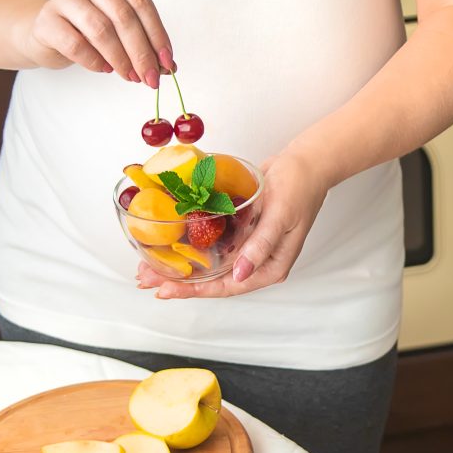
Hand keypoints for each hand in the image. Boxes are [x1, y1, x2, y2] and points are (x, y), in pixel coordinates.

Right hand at [27, 0, 173, 85]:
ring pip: (100, 30)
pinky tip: (104, 69)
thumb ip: (143, 42)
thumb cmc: (89, 27)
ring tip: (130, 76)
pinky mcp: (48, 20)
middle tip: (150, 78)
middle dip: (141, 52)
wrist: (48, 29)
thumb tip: (168, 67)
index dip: (157, 34)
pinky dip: (94, 61)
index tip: (167, 62)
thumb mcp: (119, 28)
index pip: (141, 2)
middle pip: (123, 16)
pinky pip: (76, 44)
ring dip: (120, 59)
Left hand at [137, 149, 329, 298]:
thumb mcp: (281, 216)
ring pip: (209, 262)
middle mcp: (256, 262)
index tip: (166, 289)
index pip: (226, 286)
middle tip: (145, 278)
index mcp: (270, 267)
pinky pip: (212, 243)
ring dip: (180, 263)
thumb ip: (260, 245)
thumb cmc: (300, 187)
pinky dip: (190, 243)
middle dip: (178, 280)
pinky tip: (170, 242)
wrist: (307, 162)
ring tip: (149, 263)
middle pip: (212, 279)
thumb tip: (240, 273)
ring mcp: (247, 247)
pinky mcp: (240, 231)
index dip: (194, 290)